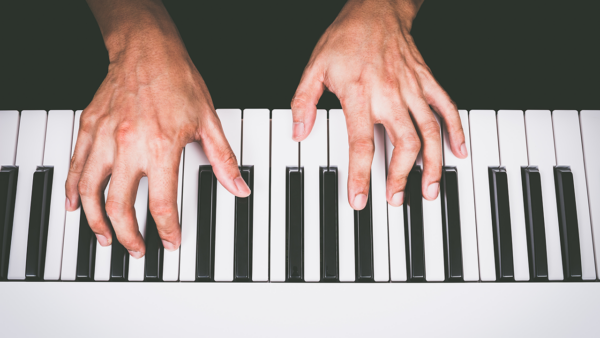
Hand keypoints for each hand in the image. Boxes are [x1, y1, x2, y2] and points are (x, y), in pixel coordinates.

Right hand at [66, 1, 249, 257]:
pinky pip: (75, 165)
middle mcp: (129, 145)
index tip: (170, 242)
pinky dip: (73, 189)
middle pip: (121, 205)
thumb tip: (238, 186)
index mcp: (161, 147)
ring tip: (105, 237)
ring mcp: (105, 137)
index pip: (162, 203)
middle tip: (136, 249)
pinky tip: (74, 204)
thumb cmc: (177, 80)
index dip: (167, 229)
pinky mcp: (89, 128)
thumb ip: (222, 159)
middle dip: (129, 235)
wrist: (147, 49)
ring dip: (96, 220)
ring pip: (91, 190)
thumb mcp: (208, 121)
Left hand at [291, 0, 466, 209]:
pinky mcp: (427, 80)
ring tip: (430, 190)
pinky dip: (456, 130)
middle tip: (396, 199)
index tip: (359, 199)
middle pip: (404, 142)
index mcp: (359, 94)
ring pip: (430, 131)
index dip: (360, 175)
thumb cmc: (346, 38)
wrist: (376, 8)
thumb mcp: (314, 67)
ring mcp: (412, 88)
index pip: (361, 143)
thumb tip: (299, 132)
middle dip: (401, 176)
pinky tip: (458, 151)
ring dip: (433, 164)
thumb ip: (304, 102)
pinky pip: (447, 107)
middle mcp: (390, 93)